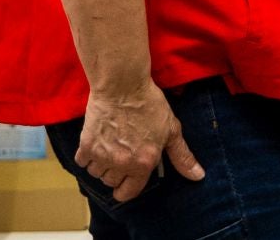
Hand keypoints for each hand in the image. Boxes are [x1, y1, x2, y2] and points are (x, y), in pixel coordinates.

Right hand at [75, 81, 204, 202]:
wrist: (123, 86)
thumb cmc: (150, 105)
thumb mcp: (171, 130)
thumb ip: (182, 157)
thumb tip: (198, 176)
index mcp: (144, 163)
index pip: (128, 193)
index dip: (126, 189)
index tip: (126, 181)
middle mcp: (122, 163)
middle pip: (111, 182)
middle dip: (116, 172)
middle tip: (122, 153)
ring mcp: (102, 155)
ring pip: (96, 173)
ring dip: (101, 163)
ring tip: (111, 144)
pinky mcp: (86, 145)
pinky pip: (81, 162)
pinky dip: (86, 156)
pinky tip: (98, 141)